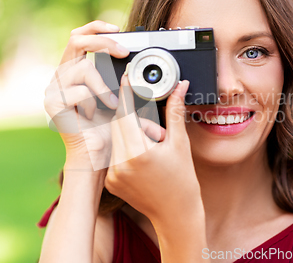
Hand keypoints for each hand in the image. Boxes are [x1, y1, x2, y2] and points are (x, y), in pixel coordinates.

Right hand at [44, 20, 129, 167]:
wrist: (96, 155)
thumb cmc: (109, 129)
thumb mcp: (126, 102)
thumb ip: (135, 87)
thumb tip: (170, 80)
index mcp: (75, 69)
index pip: (79, 36)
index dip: (96, 28)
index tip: (119, 29)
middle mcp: (62, 75)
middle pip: (75, 40)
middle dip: (103, 42)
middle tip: (123, 52)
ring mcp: (54, 88)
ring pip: (83, 69)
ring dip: (103, 87)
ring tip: (111, 104)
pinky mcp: (53, 103)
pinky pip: (78, 92)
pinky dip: (93, 103)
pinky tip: (93, 115)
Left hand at [104, 74, 201, 223]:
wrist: (176, 214)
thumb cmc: (182, 181)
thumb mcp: (180, 144)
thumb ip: (175, 112)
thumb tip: (180, 86)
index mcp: (139, 154)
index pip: (127, 113)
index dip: (127, 94)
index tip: (126, 78)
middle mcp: (120, 164)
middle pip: (119, 124)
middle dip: (136, 119)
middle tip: (157, 133)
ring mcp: (113, 174)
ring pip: (116, 137)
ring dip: (132, 135)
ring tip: (153, 150)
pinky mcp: (110, 180)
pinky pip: (114, 153)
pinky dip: (126, 149)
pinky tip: (143, 161)